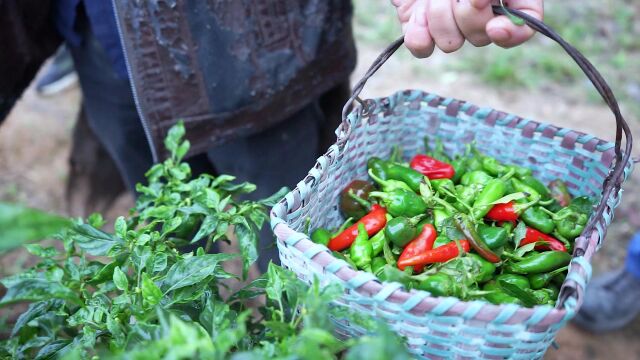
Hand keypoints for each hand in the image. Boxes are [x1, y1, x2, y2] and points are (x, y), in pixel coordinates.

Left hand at [391, 0, 543, 57]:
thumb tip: (482, 2)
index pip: (525, 21)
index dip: (513, 32)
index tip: (494, 27)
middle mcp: (479, 12)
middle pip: (483, 36)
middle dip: (468, 13)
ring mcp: (449, 22)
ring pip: (451, 44)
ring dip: (441, 17)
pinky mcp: (421, 29)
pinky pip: (422, 47)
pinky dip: (419, 34)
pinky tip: (418, 13)